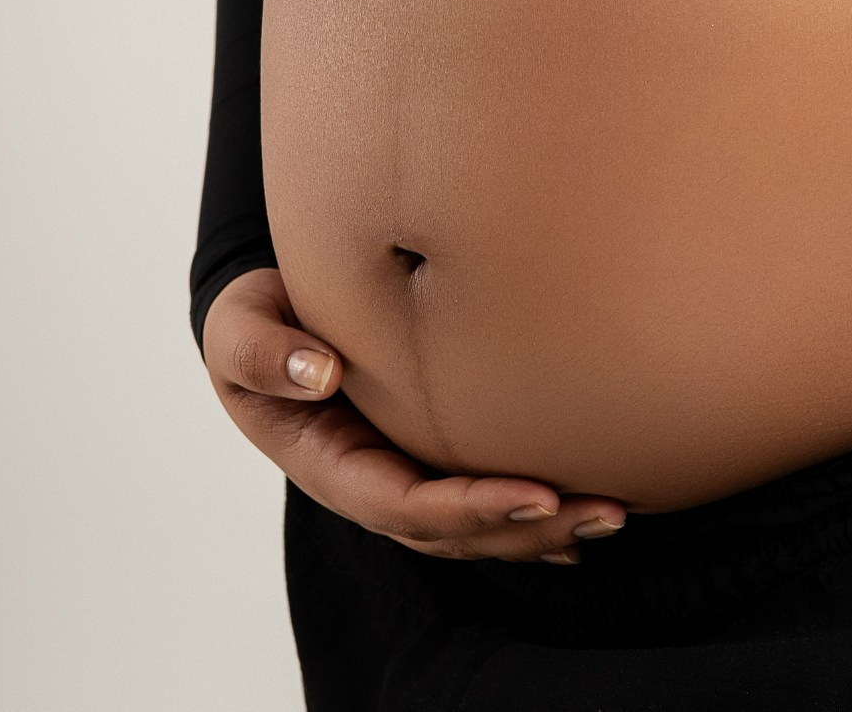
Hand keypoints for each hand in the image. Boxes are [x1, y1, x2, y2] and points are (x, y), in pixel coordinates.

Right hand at [202, 269, 627, 564]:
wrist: (269, 321)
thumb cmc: (255, 323)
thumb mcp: (237, 328)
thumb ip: (262, 351)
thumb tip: (321, 371)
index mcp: (331, 463)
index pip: (405, 504)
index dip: (469, 508)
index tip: (534, 494)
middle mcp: (373, 484)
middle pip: (456, 531)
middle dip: (528, 529)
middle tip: (602, 513)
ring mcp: (403, 476)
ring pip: (479, 525)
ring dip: (547, 528)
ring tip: (613, 514)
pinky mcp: (429, 458)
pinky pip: (485, 501)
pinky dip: (535, 517)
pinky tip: (587, 519)